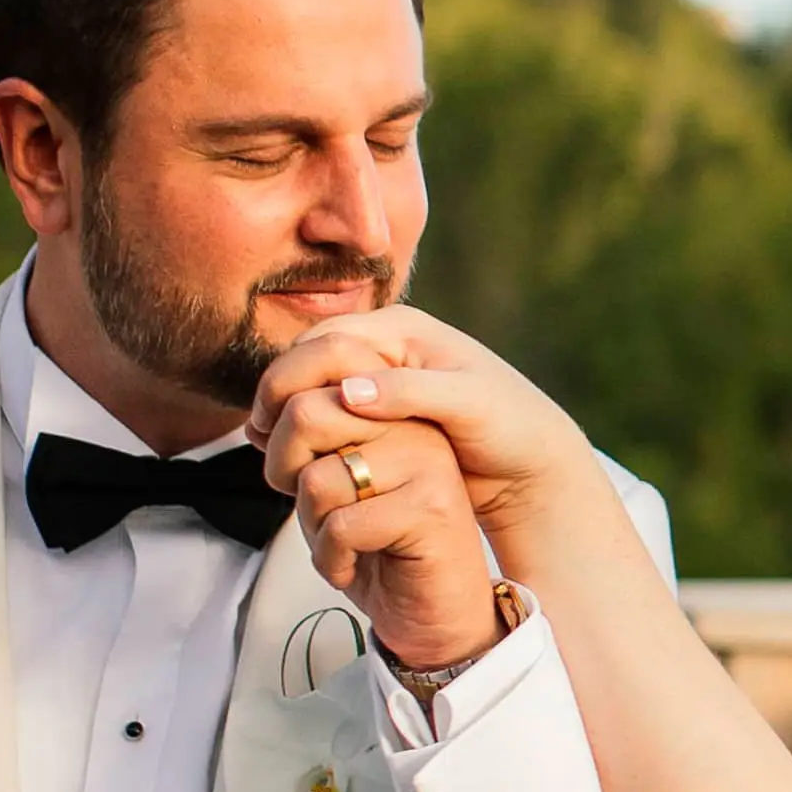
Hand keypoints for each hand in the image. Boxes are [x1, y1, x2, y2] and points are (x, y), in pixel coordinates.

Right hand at [251, 306, 600, 581]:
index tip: (268, 417)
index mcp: (404, 329)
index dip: (291, 375)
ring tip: (265, 445)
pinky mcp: (384, 408)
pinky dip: (308, 426)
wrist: (535, 461)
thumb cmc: (510, 428)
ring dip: (288, 409)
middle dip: (279, 390)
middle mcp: (389, 344)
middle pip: (312, 355)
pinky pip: (331, 408)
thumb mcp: (466, 407)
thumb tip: (349, 393)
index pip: (327, 340)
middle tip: (257, 433)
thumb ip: (409, 394)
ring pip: (316, 382)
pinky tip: (295, 454)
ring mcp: (384, 374)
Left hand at [269, 405, 502, 673]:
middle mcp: (412, 426)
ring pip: (319, 478)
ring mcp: (426, 465)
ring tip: (339, 545)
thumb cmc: (383, 554)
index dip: (276, 428)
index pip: (309, 382)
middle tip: (308, 508)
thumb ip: (308, 447)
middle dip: (284, 468)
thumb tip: (255, 422)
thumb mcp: (334, 489)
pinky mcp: (429, 510)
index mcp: (389, 410)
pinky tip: (350, 568)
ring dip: (311, 524)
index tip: (285, 471)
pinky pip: (343, 526)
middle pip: (307, 414)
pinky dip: (330, 559)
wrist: (437, 620)